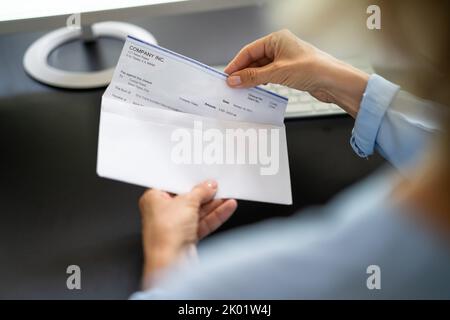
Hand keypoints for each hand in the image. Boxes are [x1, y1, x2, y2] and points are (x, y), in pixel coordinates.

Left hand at [138, 180, 236, 286]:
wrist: (171, 263)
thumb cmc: (166, 233)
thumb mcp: (187, 201)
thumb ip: (200, 191)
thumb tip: (208, 186)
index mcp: (153, 199)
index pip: (173, 185)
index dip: (188, 181)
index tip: (202, 177)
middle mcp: (161, 213)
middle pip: (187, 199)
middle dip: (204, 194)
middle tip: (218, 186)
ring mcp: (174, 227)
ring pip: (197, 212)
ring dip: (213, 205)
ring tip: (227, 196)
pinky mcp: (186, 238)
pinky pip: (202, 223)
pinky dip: (215, 216)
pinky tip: (226, 208)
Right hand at [224, 29, 368, 116]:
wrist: (334, 81)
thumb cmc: (312, 69)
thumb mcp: (277, 73)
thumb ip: (253, 77)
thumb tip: (234, 79)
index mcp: (277, 39)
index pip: (249, 51)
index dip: (236, 64)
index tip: (226, 75)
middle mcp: (280, 47)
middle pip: (254, 60)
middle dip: (243, 73)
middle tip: (231, 85)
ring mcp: (285, 60)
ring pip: (261, 69)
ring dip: (251, 79)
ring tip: (241, 90)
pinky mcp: (289, 71)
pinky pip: (269, 76)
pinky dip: (261, 82)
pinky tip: (255, 90)